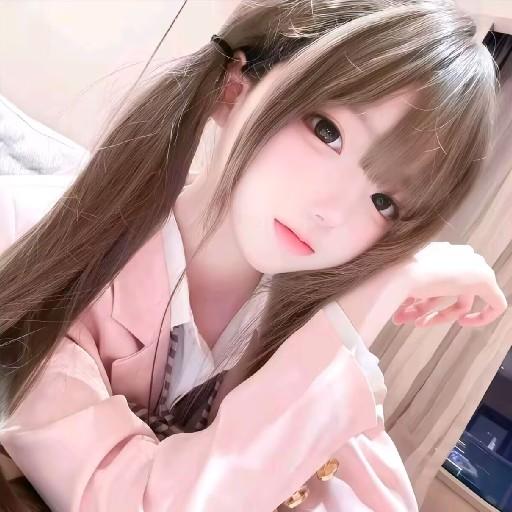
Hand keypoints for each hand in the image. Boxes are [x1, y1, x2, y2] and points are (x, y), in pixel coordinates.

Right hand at [335, 242, 507, 347]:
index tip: (411, 313)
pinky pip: (494, 303)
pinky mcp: (483, 280)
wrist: (398, 273)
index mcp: (435, 250)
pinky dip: (483, 317)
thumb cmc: (385, 275)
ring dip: (440, 315)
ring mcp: (470, 266)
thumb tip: (366, 304)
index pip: (437, 278)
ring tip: (420, 323)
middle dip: (430, 307)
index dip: (424, 299)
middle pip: (449, 288)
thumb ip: (390, 286)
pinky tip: (465, 323)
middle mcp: (454, 254)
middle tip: (415, 321)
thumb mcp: (384, 280)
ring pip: (462, 298)